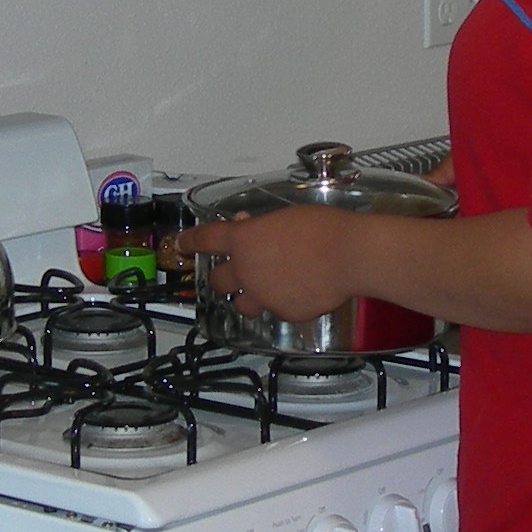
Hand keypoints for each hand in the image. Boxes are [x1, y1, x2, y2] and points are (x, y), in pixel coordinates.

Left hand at [178, 206, 367, 322]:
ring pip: (242, 304)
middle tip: (235, 272)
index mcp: (243, 241)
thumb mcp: (285, 217)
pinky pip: (276, 310)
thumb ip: (261, 227)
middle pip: (218, 280)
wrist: (350, 255)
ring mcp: (264, 296)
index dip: (189, 242)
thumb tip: (251, 229)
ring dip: (247, 296)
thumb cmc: (323, 228)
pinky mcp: (284, 313)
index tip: (181, 245)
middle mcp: (246, 271)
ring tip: (264, 289)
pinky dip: (282, 303)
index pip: (205, 240)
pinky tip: (301, 290)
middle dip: (223, 276)